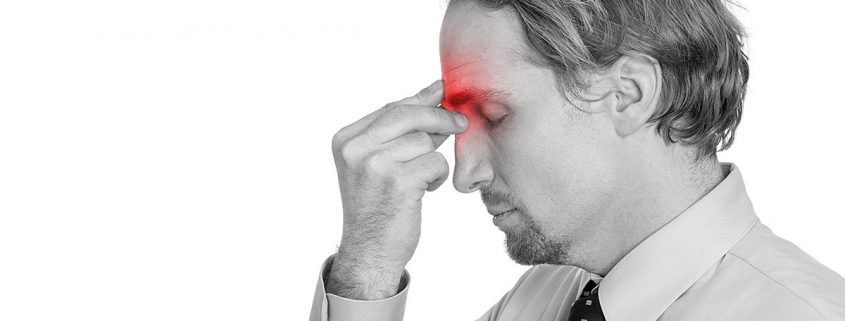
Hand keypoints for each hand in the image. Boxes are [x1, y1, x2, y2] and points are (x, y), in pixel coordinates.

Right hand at [326, 80, 467, 299]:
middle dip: (439, 117)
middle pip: (407, 115)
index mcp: (346, 140)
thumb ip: (401, 131)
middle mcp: (355, 149)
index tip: (443, 93)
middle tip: (460, 122)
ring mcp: (374, 164)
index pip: (390, 108)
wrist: (370, 252)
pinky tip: (426, 190)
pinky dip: (438, 176)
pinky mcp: (397, 181)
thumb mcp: (378, 163)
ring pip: (424, 141)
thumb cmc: (378, 208)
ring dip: (433, 159)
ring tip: (423, 179)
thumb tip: (435, 95)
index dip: (421, 100)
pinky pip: (435, 162)